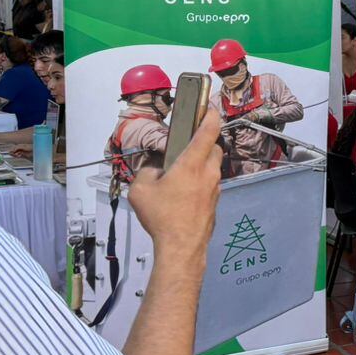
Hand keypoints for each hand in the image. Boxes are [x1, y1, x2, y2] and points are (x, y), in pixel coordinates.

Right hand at [128, 108, 222, 262]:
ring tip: (179, 172)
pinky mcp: (215, 202)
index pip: (208, 131)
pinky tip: (183, 193)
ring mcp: (215, 188)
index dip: (210, 115)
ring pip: (212, 167)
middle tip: (185, 145)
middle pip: (213, 148)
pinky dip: (199, 182)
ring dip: (200, 164)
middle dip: (202, 142)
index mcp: (192, 163)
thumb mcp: (140, 189)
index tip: (209, 108)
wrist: (182, 246)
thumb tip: (156, 168)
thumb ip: (147, 170)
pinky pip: (209, 184)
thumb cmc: (162, 216)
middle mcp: (208, 173)